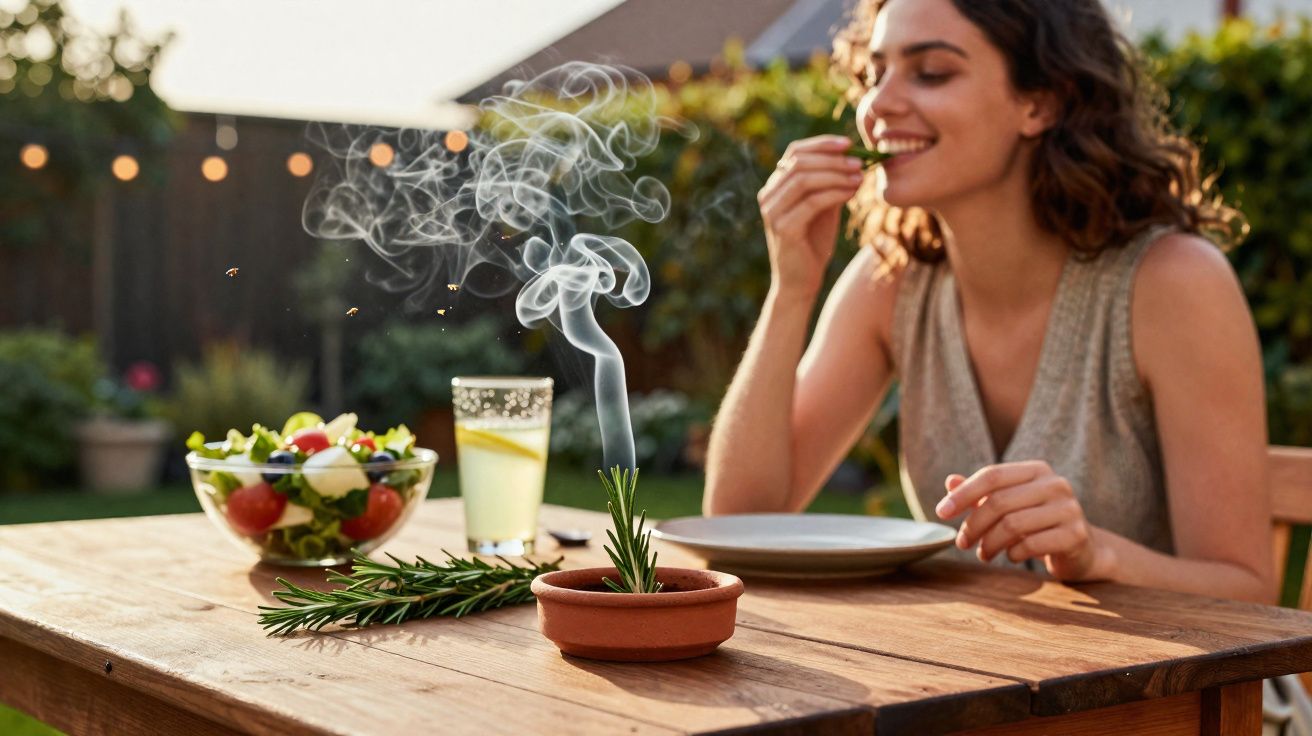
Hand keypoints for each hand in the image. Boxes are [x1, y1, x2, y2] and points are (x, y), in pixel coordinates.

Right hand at [758, 135, 866, 296]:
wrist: (800, 282)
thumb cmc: (812, 244)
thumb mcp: (823, 207)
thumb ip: (830, 184)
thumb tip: (854, 160)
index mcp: (775, 187)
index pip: (794, 152)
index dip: (821, 144)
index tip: (848, 143)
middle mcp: (768, 196)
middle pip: (799, 162)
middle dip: (832, 159)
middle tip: (859, 162)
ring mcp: (773, 212)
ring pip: (804, 179)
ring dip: (836, 174)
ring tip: (860, 177)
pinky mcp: (783, 228)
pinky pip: (812, 202)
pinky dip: (835, 193)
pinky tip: (852, 193)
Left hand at [934, 461, 1108, 580]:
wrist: (1083, 550)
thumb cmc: (1038, 524)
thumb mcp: (1009, 505)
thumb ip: (981, 493)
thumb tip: (950, 482)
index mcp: (1037, 470)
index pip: (992, 475)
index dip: (963, 494)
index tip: (941, 513)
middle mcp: (1055, 484)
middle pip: (999, 502)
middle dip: (973, 525)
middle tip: (962, 543)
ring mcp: (1069, 509)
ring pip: (1012, 525)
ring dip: (989, 544)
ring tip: (983, 554)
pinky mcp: (1075, 535)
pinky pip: (1031, 545)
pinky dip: (1013, 554)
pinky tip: (1011, 556)